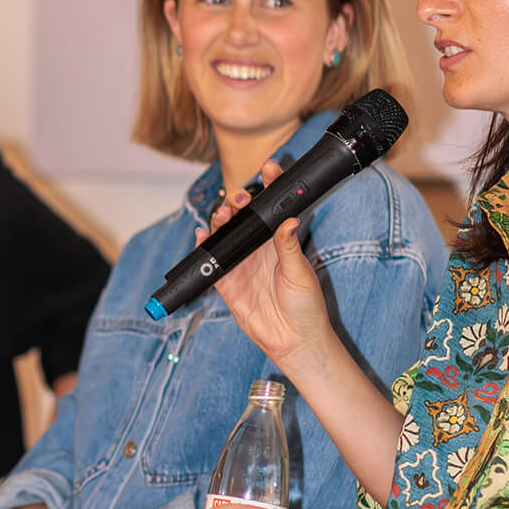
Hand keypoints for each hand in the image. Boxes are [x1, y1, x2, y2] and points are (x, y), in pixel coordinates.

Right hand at [202, 162, 336, 375]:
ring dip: (221, 220)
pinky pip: (211, 260)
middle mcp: (258, 249)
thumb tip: (288, 220)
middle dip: (239, 201)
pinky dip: (204, 246)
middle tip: (241, 196)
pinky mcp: (226, 282)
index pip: (272, 208)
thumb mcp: (300, 272)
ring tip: (223, 213)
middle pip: (243, 217)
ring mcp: (241, 264)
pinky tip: (202, 234)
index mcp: (279, 242)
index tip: (269, 168)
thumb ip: (289, 246)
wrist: (294, 341)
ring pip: (225, 233)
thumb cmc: (306, 307)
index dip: (270, 186)